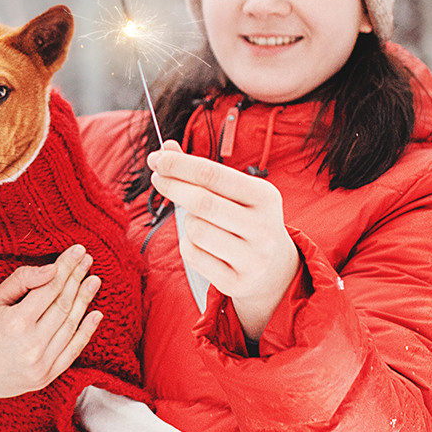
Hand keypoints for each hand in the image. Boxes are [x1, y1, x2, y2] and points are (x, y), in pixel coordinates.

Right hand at [0, 245, 101, 398]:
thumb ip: (22, 280)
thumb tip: (52, 269)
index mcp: (16, 323)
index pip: (50, 288)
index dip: (66, 267)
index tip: (77, 251)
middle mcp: (32, 345)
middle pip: (63, 305)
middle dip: (77, 279)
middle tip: (87, 261)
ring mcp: (41, 364)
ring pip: (71, 325)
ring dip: (85, 300)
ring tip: (93, 280)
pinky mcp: (46, 377)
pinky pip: (73, 351)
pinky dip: (87, 332)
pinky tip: (95, 313)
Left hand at [146, 140, 299, 340]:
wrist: (275, 269)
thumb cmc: (246, 220)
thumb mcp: (235, 192)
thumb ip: (201, 171)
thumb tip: (165, 149)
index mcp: (265, 197)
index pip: (213, 174)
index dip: (179, 165)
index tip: (157, 158)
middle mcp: (263, 228)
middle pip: (201, 202)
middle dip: (172, 186)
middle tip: (157, 178)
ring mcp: (252, 258)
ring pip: (195, 230)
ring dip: (186, 221)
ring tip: (198, 220)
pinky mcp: (236, 282)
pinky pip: (193, 255)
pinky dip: (187, 245)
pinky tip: (201, 244)